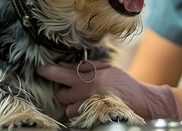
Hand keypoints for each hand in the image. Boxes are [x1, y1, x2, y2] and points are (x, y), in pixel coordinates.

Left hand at [36, 61, 179, 119]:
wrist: (142, 101)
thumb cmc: (125, 84)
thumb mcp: (108, 69)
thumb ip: (87, 67)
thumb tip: (67, 65)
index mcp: (90, 76)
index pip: (61, 73)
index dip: (48, 71)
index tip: (39, 68)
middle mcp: (86, 91)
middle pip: (61, 93)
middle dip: (65, 92)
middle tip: (76, 89)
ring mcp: (88, 106)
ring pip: (67, 108)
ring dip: (73, 104)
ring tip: (86, 100)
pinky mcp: (91, 117)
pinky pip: (76, 116)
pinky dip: (81, 112)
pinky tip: (91, 107)